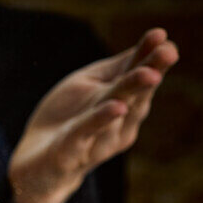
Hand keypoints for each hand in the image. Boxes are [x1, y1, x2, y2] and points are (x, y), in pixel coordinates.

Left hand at [8, 28, 178, 202]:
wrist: (34, 167)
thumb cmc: (65, 120)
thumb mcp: (87, 85)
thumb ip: (114, 69)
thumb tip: (148, 45)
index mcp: (123, 105)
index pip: (138, 79)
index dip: (149, 58)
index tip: (160, 35)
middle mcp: (117, 126)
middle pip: (134, 96)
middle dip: (149, 75)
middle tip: (167, 52)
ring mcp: (96, 142)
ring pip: (114, 114)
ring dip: (130, 92)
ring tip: (147, 74)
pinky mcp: (70, 153)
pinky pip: (84, 134)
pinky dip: (99, 120)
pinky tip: (114, 107)